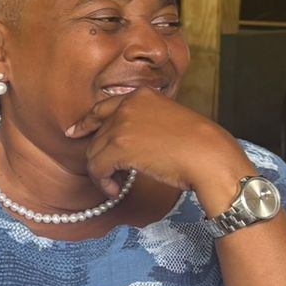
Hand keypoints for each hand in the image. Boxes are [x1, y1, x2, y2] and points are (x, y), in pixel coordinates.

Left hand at [64, 90, 251, 207]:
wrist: (209, 156)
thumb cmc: (198, 145)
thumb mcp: (169, 120)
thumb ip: (145, 122)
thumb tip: (124, 142)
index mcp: (141, 95)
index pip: (103, 107)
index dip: (87, 122)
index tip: (76, 132)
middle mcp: (127, 105)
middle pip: (98, 134)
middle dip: (100, 156)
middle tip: (108, 174)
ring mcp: (121, 124)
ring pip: (93, 152)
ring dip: (102, 172)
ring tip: (115, 185)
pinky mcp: (118, 146)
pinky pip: (96, 167)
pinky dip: (102, 182)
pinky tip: (114, 190)